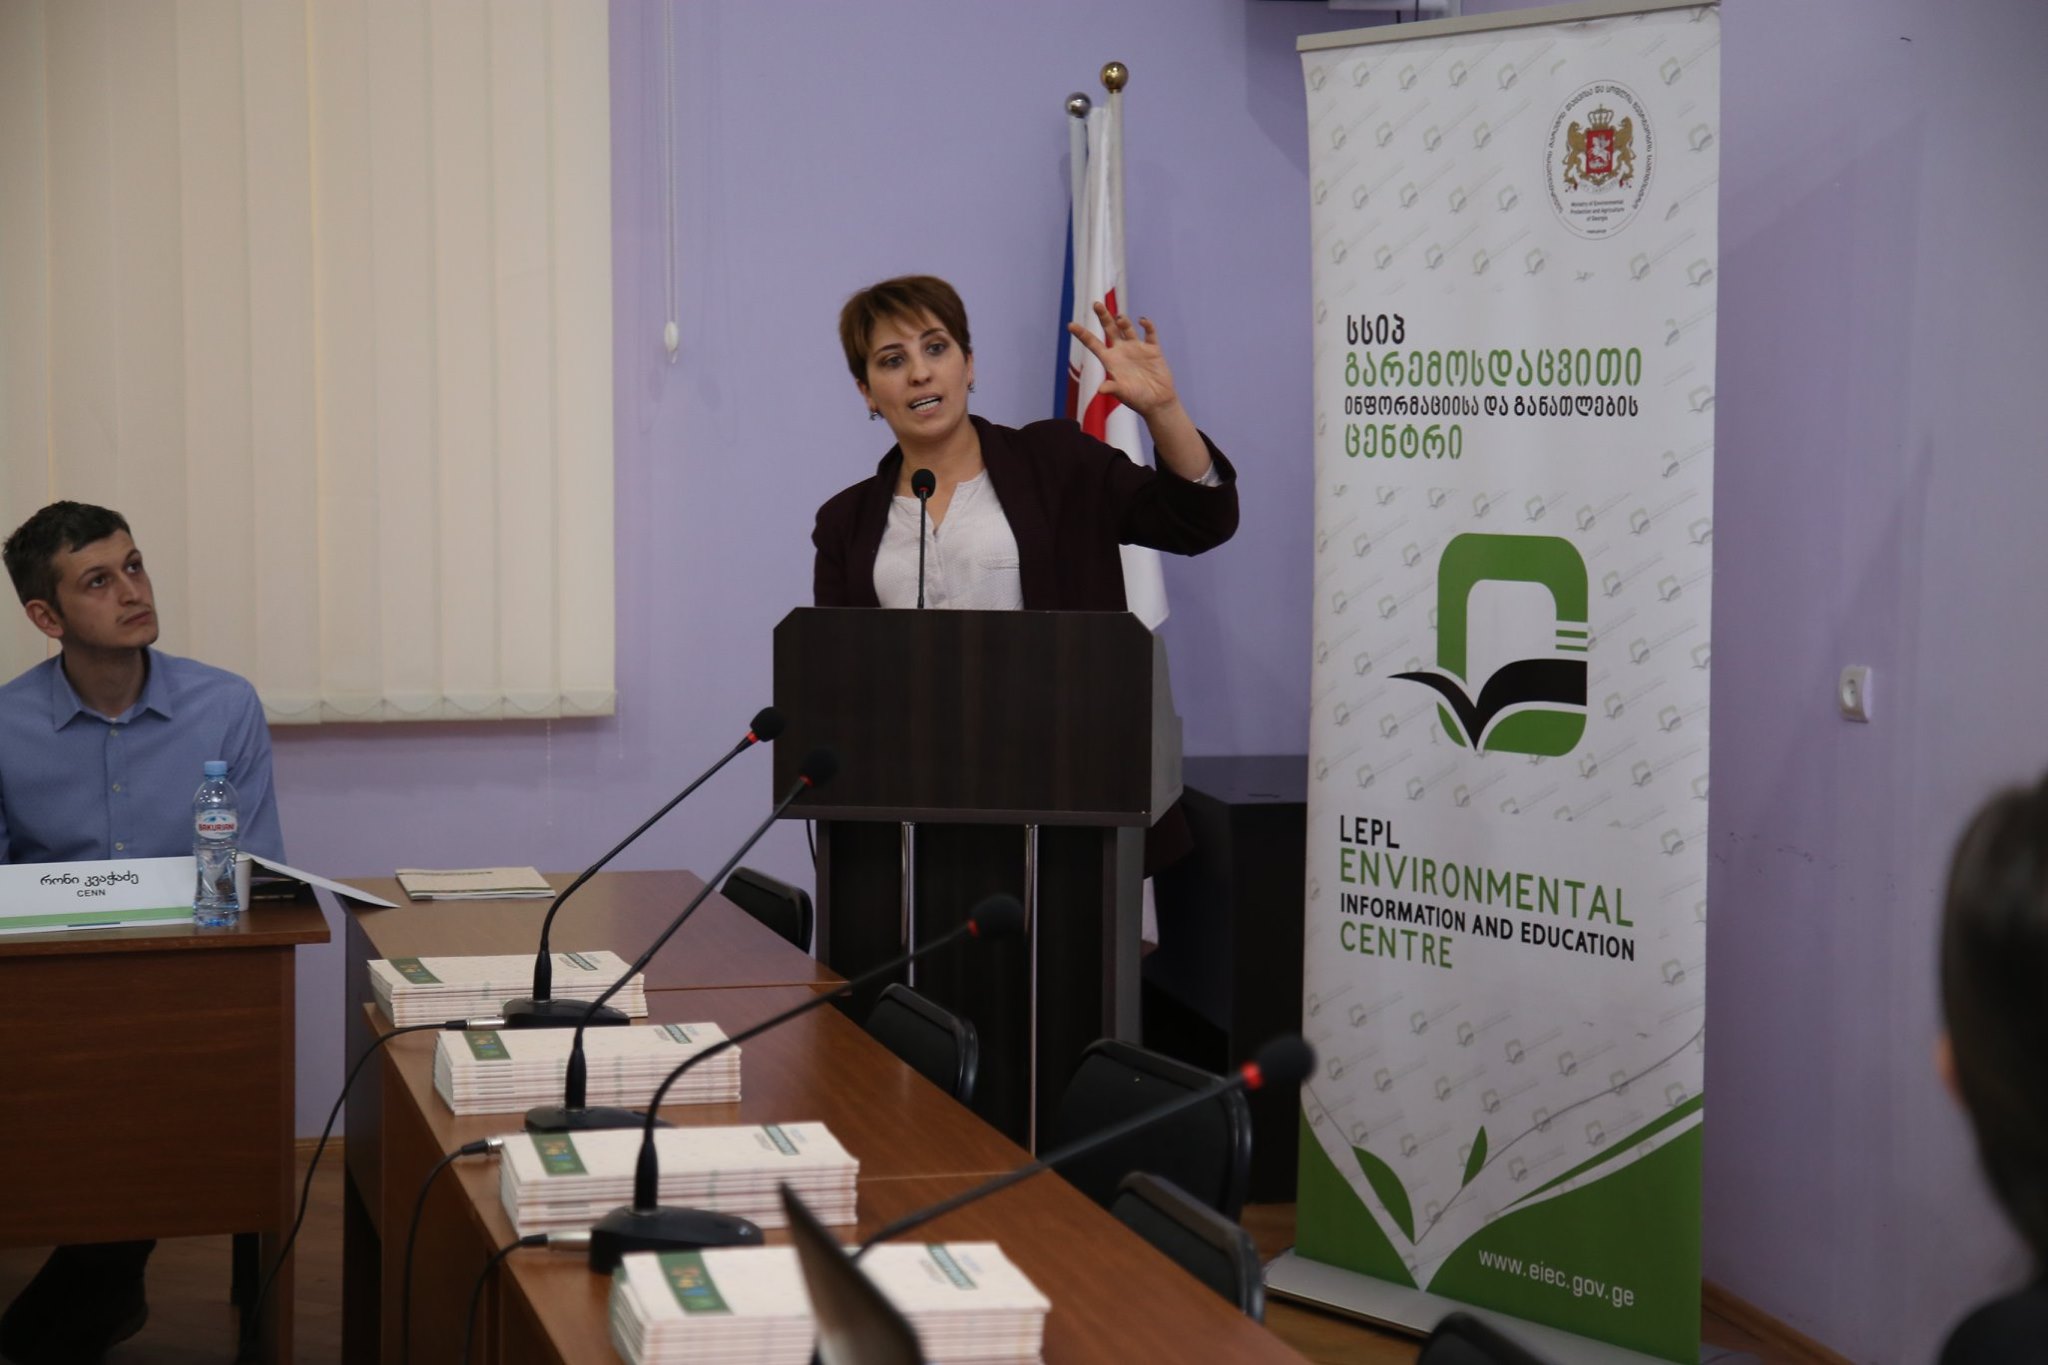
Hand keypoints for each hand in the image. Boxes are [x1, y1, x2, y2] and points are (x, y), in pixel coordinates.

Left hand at [1068, 302, 1180, 420]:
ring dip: (1123, 322)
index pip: (1093, 344)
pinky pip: (1150, 333)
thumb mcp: (1123, 394)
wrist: (1158, 402)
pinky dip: (1147, 325)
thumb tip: (1101, 390)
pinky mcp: (1152, 350)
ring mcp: (1137, 348)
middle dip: (1103, 316)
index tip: (1070, 325)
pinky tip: (1142, 321)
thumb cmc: (1137, 400)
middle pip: (1109, 329)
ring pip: (1127, 328)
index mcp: (1110, 360)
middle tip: (1096, 304)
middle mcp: (1121, 351)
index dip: (1082, 334)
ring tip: (1120, 318)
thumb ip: (1113, 388)